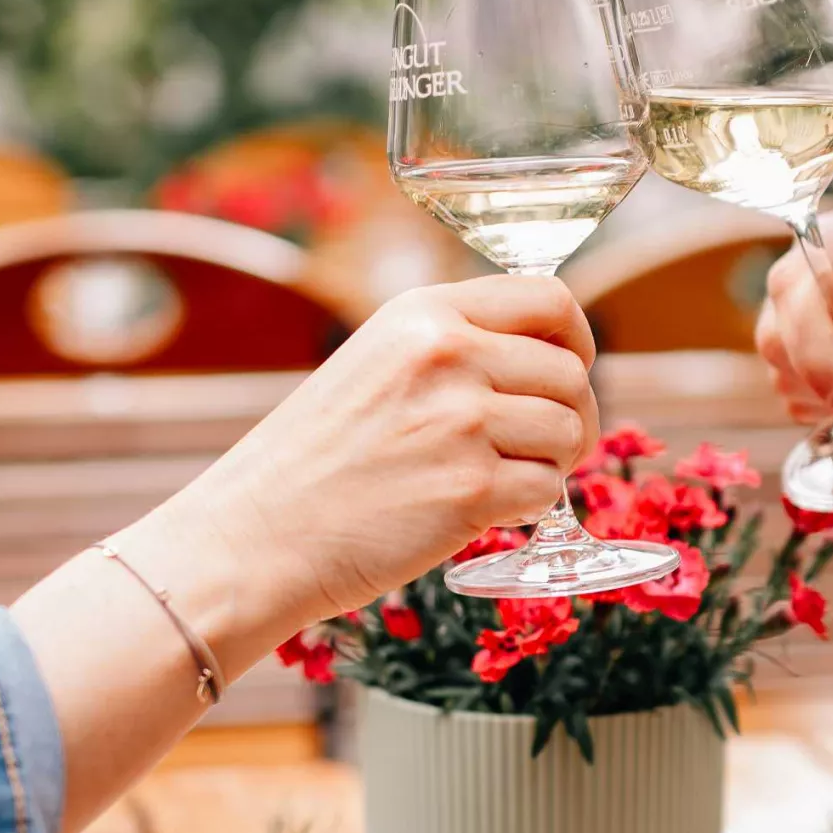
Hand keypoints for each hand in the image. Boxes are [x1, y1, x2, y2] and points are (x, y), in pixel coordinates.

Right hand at [130, 273, 599, 642]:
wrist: (256, 534)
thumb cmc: (314, 459)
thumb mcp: (376, 364)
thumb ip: (452, 348)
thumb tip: (547, 359)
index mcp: (424, 313)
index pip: (548, 298)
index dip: (576, 339)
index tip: (567, 372)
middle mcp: (447, 354)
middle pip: (571, 373)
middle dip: (572, 415)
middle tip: (542, 448)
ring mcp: (461, 421)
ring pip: (569, 432)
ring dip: (552, 463)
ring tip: (504, 480)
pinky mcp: (470, 489)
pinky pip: (548, 491)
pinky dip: (529, 508)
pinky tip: (485, 511)